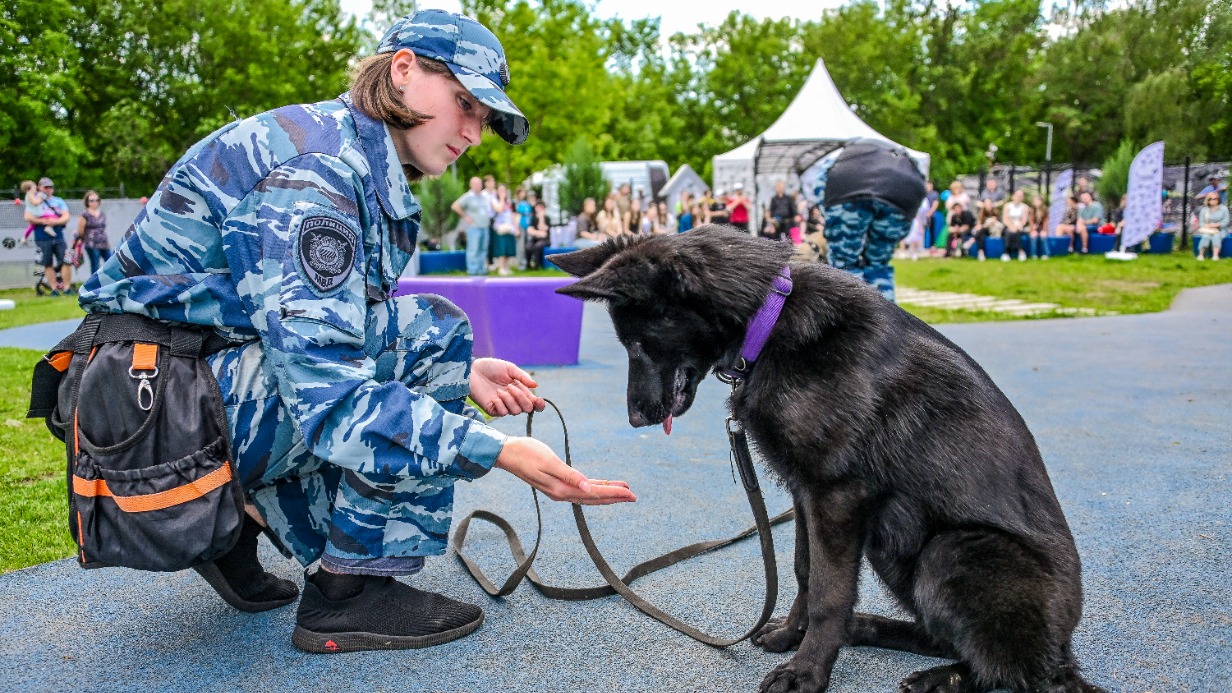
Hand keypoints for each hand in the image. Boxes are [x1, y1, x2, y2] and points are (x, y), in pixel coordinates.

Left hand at [469, 358, 545, 416]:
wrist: (472, 370)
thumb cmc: (490, 367)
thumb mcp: (509, 368)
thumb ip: (522, 377)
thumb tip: (536, 385)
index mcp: (520, 390)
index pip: (533, 402)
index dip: (539, 404)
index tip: (538, 400)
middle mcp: (513, 400)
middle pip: (527, 409)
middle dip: (522, 398)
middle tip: (511, 387)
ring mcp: (503, 405)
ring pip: (515, 411)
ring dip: (509, 400)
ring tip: (499, 390)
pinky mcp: (492, 410)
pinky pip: (502, 412)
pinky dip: (500, 404)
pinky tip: (494, 396)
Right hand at [495, 437, 635, 504]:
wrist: (507, 453)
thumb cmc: (526, 453)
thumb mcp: (549, 462)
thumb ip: (569, 475)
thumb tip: (588, 488)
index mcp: (562, 489)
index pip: (594, 494)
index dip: (613, 493)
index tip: (630, 493)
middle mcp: (562, 493)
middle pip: (594, 497)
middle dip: (615, 496)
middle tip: (634, 496)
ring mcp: (559, 489)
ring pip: (589, 494)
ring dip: (606, 492)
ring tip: (624, 490)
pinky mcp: (557, 483)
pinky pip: (581, 488)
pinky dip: (594, 487)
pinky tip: (601, 485)